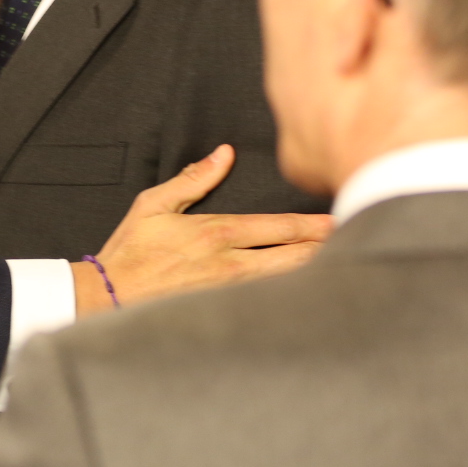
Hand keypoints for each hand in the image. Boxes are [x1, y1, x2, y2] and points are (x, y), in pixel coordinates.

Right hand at [72, 145, 332, 316]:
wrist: (107, 298)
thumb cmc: (130, 251)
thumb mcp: (153, 204)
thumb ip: (194, 178)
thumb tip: (225, 154)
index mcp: (216, 234)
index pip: (279, 228)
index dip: (314, 225)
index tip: (340, 219)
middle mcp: (230, 265)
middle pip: (294, 259)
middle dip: (327, 250)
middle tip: (360, 240)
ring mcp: (229, 293)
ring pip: (285, 283)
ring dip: (314, 274)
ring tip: (344, 266)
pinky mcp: (222, 312)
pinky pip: (265, 303)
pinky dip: (289, 298)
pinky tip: (307, 297)